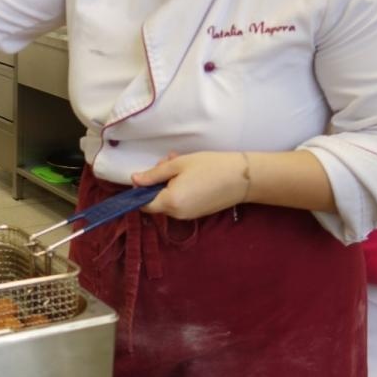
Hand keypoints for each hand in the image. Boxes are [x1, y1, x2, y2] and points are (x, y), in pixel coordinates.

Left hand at [131, 151, 249, 218]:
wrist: (243, 178)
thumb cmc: (210, 166)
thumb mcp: (178, 164)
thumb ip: (153, 174)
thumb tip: (134, 180)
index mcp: (170, 202)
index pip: (143, 204)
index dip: (140, 190)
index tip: (146, 174)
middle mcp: (177, 214)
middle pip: (156, 201)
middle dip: (157, 182)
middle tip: (168, 160)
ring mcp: (188, 216)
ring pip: (169, 201)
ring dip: (169, 184)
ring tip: (181, 164)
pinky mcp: (198, 214)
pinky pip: (181, 203)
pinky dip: (180, 190)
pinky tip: (190, 175)